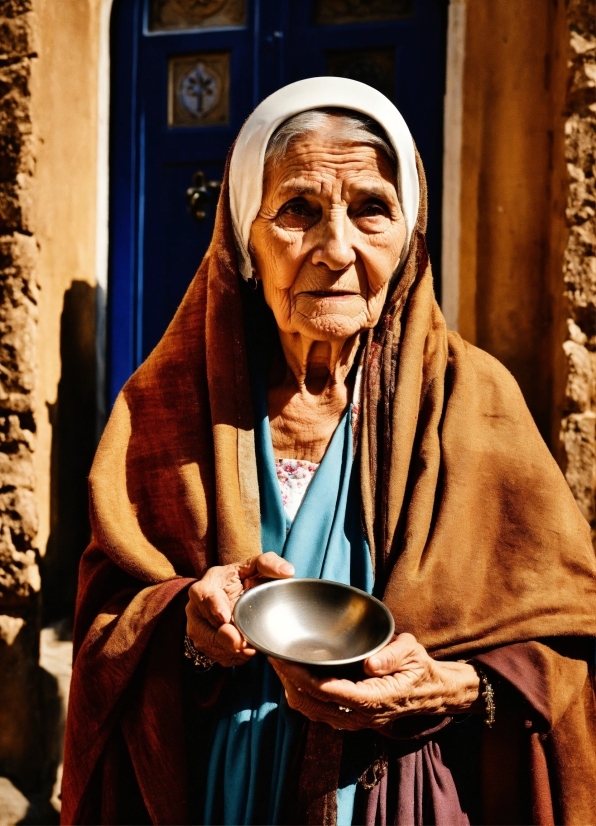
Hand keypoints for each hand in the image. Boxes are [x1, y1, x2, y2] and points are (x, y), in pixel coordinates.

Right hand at [186, 552, 293, 667]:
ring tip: (249, 647)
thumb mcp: (253, 566)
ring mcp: (198, 629)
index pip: (205, 596)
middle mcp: (197, 608)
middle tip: (242, 643)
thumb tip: (287, 572)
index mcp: (207, 585)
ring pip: (211, 645)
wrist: (230, 596)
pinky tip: (246, 650)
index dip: (214, 607)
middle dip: (224, 638)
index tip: (225, 617)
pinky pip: (218, 656)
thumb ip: (268, 564)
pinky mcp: (205, 645)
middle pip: (206, 628)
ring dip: (230, 650)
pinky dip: (233, 656)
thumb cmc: (242, 579)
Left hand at [269, 633, 480, 730]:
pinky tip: (292, 679)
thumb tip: (371, 664)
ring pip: (313, 711)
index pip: (329, 691)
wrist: (433, 693)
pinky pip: (319, 712)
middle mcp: (361, 715)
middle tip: (273, 655)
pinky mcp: (351, 719)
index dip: (303, 676)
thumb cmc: (420, 668)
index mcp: (374, 699)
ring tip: (278, 665)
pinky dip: (301, 697)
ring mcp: (355, 721)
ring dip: (292, 689)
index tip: (285, 658)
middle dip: (289, 680)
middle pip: (314, 702)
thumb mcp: (413, 652)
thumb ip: (393, 656)